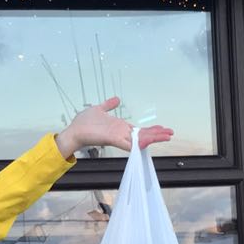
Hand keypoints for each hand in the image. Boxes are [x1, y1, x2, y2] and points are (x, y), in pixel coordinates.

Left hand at [55, 98, 173, 157]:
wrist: (73, 132)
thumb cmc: (83, 123)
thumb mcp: (99, 109)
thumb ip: (109, 105)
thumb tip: (116, 99)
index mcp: (119, 127)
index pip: (139, 130)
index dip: (151, 130)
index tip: (162, 128)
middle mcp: (121, 133)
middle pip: (143, 135)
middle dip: (157, 134)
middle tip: (170, 133)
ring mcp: (117, 137)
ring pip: (139, 139)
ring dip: (153, 138)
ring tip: (166, 136)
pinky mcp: (112, 140)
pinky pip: (128, 143)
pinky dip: (138, 143)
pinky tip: (147, 141)